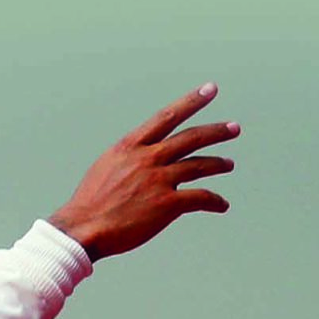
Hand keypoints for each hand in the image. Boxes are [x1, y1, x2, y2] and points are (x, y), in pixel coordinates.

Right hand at [48, 85, 237, 262]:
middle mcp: (147, 158)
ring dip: (218, 164)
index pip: (167, 116)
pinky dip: (215, 201)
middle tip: (234, 127)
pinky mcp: (167, 204)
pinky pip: (201, 198)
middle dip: (216, 131)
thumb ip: (130, 157)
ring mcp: (159, 180)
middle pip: (191, 138)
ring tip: (229, 164)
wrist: (84, 228)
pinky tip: (221, 204)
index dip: (191, 102)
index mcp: (130, 146)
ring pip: (199, 165)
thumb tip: (144, 154)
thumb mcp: (107, 166)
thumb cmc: (91, 202)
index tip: (209, 90)